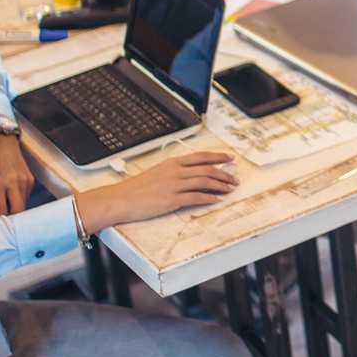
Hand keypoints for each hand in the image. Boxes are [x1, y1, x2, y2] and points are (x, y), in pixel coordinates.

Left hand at [0, 133, 34, 216]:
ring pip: (23, 205)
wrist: (2, 142)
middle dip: (11, 218)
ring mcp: (24, 181)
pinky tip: (12, 190)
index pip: (1, 212)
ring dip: (14, 207)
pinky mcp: (31, 180)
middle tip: (4, 218)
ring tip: (6, 201)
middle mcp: (13, 183)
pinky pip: (25, 196)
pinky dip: (18, 198)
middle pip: (18, 213)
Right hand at [77, 151, 240, 231]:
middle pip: (206, 169)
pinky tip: (218, 199)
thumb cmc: (137, 188)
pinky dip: (210, 198)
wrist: (121, 199)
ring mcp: (173, 185)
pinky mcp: (172, 199)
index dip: (218, 157)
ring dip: (221, 185)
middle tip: (235, 178)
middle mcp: (174, 171)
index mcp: (171, 163)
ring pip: (204, 182)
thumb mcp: (157, 172)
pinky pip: (196, 197)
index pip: (200, 157)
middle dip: (224, 173)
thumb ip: (174, 170)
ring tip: (231, 188)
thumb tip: (190, 173)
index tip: (230, 157)